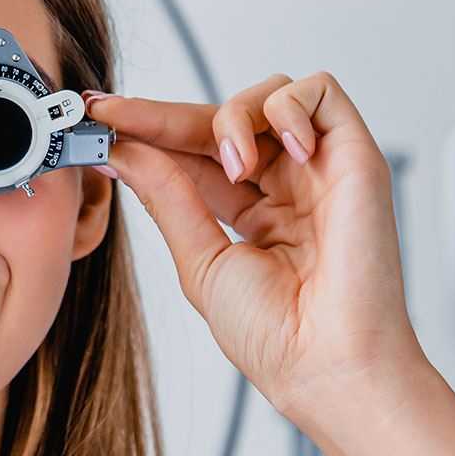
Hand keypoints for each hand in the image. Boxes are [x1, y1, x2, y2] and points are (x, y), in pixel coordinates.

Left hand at [88, 73, 425, 434]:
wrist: (325, 363)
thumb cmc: (275, 335)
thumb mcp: (200, 258)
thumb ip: (167, 196)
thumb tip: (123, 151)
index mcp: (250, 211)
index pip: (192, 152)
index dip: (147, 131)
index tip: (98, 119)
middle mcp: (285, 183)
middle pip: (220, 118)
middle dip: (164, 115)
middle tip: (118, 117)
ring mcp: (319, 167)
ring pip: (266, 95)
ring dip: (232, 117)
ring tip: (233, 167)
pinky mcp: (355, 154)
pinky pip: (320, 91)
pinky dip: (289, 107)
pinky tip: (285, 150)